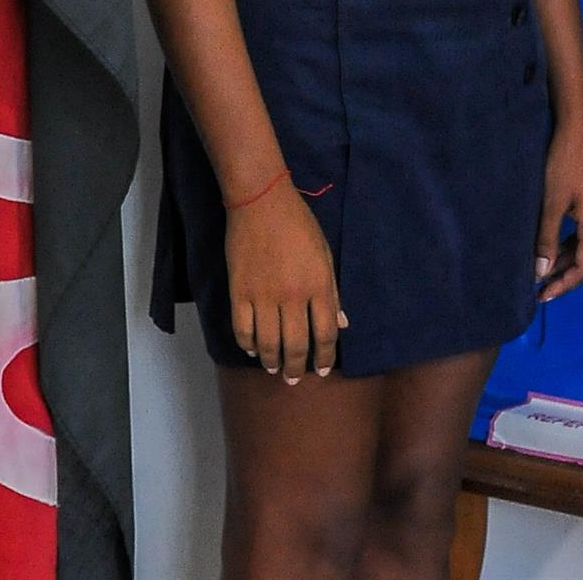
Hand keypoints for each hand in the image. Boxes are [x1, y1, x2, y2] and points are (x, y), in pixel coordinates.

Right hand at [225, 182, 345, 383]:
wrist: (262, 203)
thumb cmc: (300, 225)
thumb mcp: (325, 254)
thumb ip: (332, 292)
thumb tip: (342, 324)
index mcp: (319, 285)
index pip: (325, 333)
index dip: (324, 356)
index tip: (322, 369)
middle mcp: (293, 296)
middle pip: (296, 345)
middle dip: (297, 367)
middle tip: (295, 379)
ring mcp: (264, 297)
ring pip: (268, 344)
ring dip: (272, 362)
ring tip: (275, 370)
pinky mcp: (239, 293)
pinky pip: (243, 330)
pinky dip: (247, 345)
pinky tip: (253, 350)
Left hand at [534, 110, 582, 301]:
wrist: (580, 124)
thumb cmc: (564, 161)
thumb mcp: (552, 202)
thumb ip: (546, 239)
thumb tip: (541, 273)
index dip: (564, 284)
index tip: (541, 296)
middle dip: (566, 277)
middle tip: (541, 290)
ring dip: (567, 261)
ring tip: (543, 270)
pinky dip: (570, 244)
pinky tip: (553, 245)